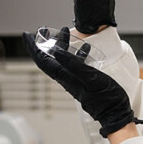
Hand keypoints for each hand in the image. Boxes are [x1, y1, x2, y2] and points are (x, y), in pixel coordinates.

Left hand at [22, 27, 142, 136]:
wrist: (115, 114)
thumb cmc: (106, 99)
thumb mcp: (91, 78)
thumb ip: (74, 65)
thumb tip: (56, 52)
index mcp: (66, 78)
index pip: (43, 61)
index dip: (33, 47)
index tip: (27, 35)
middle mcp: (67, 79)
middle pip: (51, 58)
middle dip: (47, 42)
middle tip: (45, 29)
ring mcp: (75, 80)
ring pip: (63, 60)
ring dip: (62, 46)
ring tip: (66, 33)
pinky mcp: (84, 81)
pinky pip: (76, 64)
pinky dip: (78, 54)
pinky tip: (86, 48)